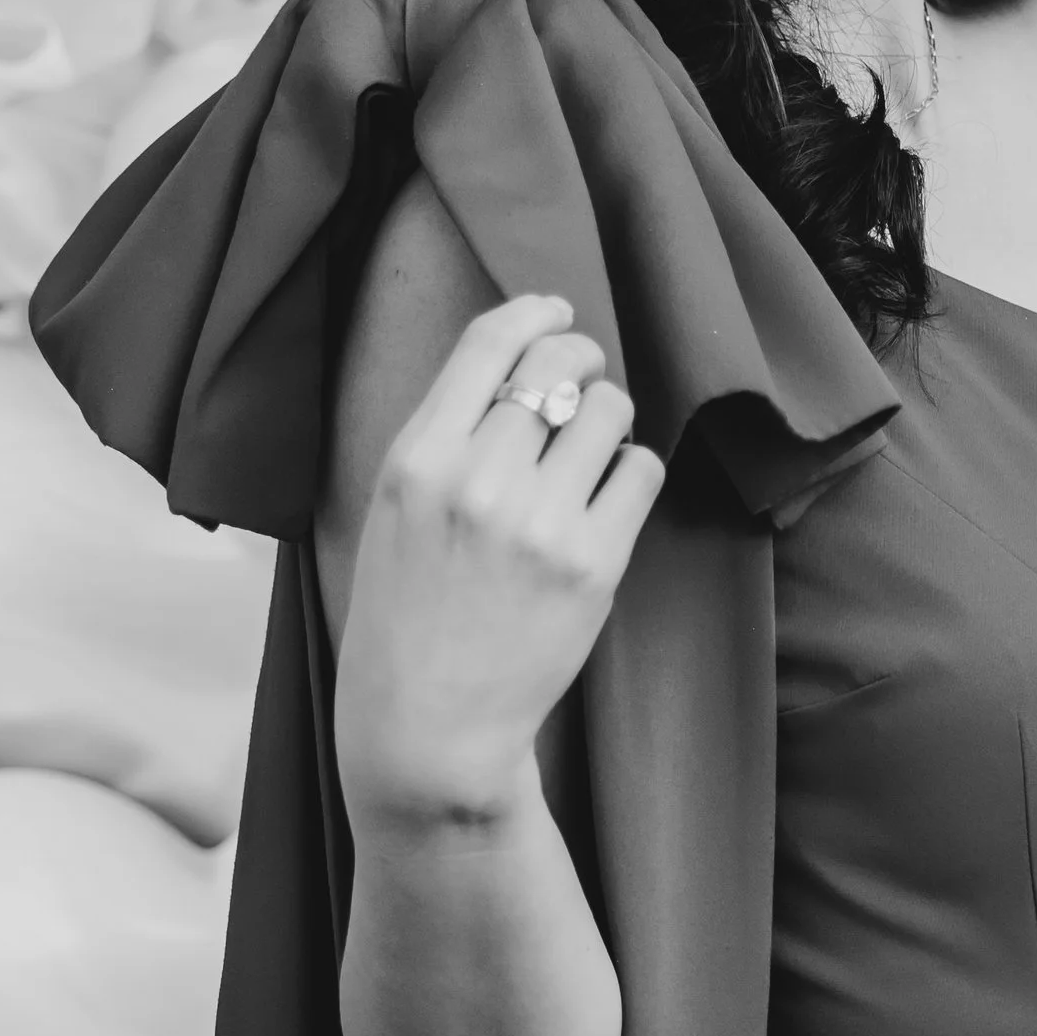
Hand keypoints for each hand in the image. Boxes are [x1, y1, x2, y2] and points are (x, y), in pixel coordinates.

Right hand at [333, 289, 664, 829]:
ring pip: (608, 410)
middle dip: (580, 364)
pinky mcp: (591, 563)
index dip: (534, 311)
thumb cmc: (406, 617)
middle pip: (559, 367)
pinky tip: (607, 498)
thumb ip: (446, 438)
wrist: (427, 727)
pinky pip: (640, 470)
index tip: (556, 308)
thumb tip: (521, 362)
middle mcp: (477, 480)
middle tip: (582, 386)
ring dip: (608, 419)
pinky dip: (631, 472)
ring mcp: (538, 522)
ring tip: (591, 453)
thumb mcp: (396, 511)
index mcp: (416, 460)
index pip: (488, 343)